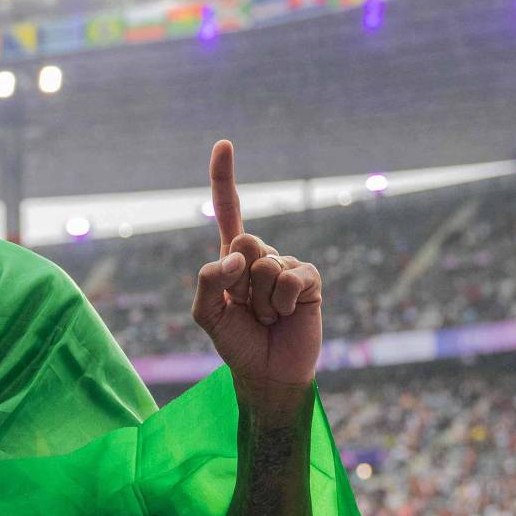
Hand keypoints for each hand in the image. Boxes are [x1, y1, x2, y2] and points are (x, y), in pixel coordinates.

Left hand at [192, 140, 322, 404]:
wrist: (267, 372)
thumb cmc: (235, 342)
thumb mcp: (206, 315)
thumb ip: (208, 281)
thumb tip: (237, 256)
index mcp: (232, 259)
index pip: (230, 211)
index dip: (224, 179)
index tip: (224, 143)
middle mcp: (261, 256)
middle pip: (245, 241)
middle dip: (239, 278)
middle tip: (247, 306)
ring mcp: (287, 266)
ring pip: (267, 265)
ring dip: (262, 299)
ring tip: (268, 316)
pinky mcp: (310, 280)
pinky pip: (292, 277)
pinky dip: (284, 301)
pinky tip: (288, 315)